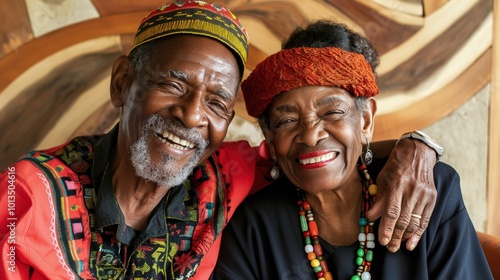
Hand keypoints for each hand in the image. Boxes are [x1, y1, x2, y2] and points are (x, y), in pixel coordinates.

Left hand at [366, 138, 436, 252]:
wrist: (418, 152)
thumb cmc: (396, 164)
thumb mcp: (382, 177)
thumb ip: (379, 197)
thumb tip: (372, 216)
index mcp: (397, 183)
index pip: (392, 211)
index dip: (386, 227)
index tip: (382, 240)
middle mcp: (412, 190)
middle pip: (404, 219)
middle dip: (395, 236)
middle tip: (389, 247)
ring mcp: (424, 194)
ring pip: (415, 221)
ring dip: (405, 237)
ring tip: (397, 246)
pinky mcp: (432, 197)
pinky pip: (425, 219)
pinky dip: (418, 232)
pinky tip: (412, 242)